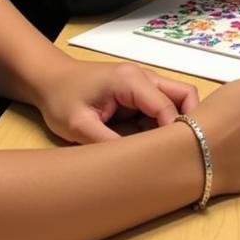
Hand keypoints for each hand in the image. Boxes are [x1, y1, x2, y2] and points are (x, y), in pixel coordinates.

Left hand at [35, 58, 197, 143]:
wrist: (50, 80)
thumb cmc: (61, 99)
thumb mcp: (78, 126)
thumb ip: (107, 141)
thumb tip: (134, 162)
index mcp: (131, 81)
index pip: (167, 105)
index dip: (173, 131)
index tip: (171, 157)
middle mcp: (145, 77)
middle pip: (184, 94)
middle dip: (188, 121)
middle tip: (179, 150)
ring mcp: (145, 83)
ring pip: (176, 99)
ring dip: (176, 122)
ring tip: (165, 148)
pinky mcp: (140, 91)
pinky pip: (162, 106)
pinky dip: (163, 123)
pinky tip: (152, 142)